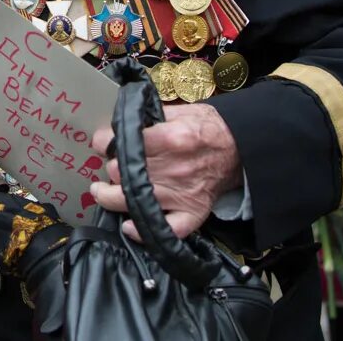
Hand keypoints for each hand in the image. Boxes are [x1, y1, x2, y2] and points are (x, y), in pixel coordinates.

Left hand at [88, 103, 240, 240]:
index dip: (105, 142)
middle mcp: (174, 168)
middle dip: (111, 167)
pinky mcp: (192, 213)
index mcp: (171, 138)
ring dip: (110, 197)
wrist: (241, 148)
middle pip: (122, 172)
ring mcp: (182, 193)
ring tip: (101, 192)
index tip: (102, 143)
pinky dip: (144, 232)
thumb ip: (150, 116)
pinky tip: (130, 226)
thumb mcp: (180, 111)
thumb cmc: (207, 127)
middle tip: (111, 164)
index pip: (124, 143)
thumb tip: (119, 123)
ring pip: (132, 201)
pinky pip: (166, 230)